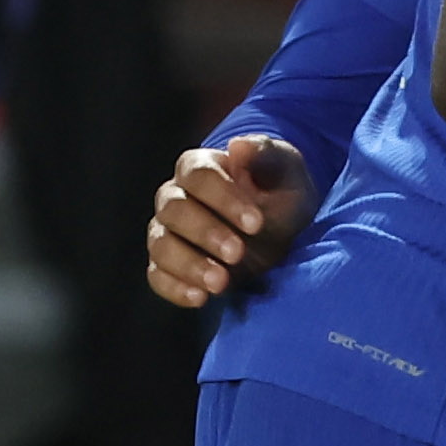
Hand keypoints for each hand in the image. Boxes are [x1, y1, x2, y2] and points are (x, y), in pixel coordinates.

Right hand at [146, 133, 315, 307]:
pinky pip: (157, 276)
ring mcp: (168, 233)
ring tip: (221, 283)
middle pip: (174, 210)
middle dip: (206, 232)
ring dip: (189, 264)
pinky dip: (174, 288)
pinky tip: (200, 299)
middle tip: (239, 253)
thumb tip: (238, 146)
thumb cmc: (283, 193)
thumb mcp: (287, 171)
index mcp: (199, 168)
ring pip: (161, 245)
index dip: (223, 198)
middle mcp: (176, 198)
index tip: (256, 222)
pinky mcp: (170, 266)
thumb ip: (265, 155)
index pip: (197, 175)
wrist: (287, 232)